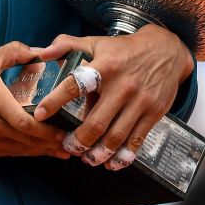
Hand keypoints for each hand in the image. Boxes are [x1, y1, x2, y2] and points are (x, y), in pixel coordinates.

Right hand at [0, 42, 69, 159]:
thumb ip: (13, 52)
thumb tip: (39, 51)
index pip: (24, 122)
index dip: (47, 131)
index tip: (63, 131)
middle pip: (27, 140)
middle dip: (50, 144)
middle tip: (70, 144)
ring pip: (20, 150)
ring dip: (41, 152)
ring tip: (61, 151)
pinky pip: (8, 154)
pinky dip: (25, 153)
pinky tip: (37, 152)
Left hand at [33, 25, 193, 167]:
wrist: (165, 50)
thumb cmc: (124, 50)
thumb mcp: (95, 42)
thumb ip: (66, 45)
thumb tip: (41, 53)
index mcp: (104, 66)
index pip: (75, 85)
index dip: (55, 101)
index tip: (39, 115)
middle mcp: (122, 85)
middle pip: (96, 122)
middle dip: (79, 141)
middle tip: (68, 147)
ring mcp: (140, 101)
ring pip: (116, 136)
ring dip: (99, 153)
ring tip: (87, 159)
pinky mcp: (154, 113)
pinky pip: (137, 140)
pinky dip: (123, 156)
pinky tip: (111, 162)